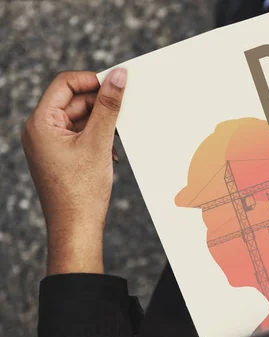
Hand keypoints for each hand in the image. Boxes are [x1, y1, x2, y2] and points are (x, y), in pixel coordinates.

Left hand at [21, 69, 126, 274]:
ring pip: (79, 119)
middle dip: (100, 105)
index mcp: (41, 123)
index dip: (92, 80)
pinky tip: (112, 151)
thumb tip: (119, 76)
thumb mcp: (99, 142)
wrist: (76, 228)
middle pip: (73, 101)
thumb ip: (109, 106)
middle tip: (125, 110)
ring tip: (118, 137)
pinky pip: (80, 135)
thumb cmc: (82, 190)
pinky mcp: (60, 156)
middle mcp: (40, 130)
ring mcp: (49, 144)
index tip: (118, 85)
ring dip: (101, 123)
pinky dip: (98, 137)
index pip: (65, 84)